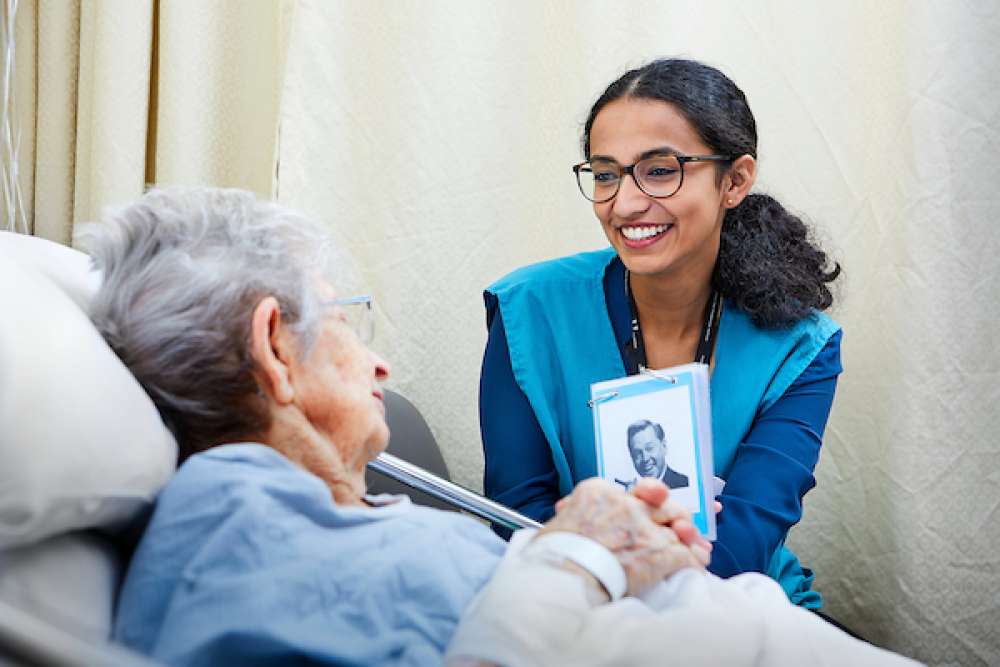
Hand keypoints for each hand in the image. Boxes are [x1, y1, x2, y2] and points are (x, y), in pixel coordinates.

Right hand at [539, 478, 706, 596]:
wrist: (563, 579)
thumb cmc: (553, 556)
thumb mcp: (556, 521)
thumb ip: (571, 511)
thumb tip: (566, 510)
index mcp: (598, 492)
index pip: (628, 491)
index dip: (640, 501)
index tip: (644, 507)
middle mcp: (625, 504)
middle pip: (661, 502)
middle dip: (673, 513)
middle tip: (678, 525)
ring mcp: (645, 528)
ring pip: (678, 526)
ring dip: (688, 538)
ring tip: (695, 547)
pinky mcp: (658, 552)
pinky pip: (685, 555)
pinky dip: (693, 562)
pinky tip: (696, 566)